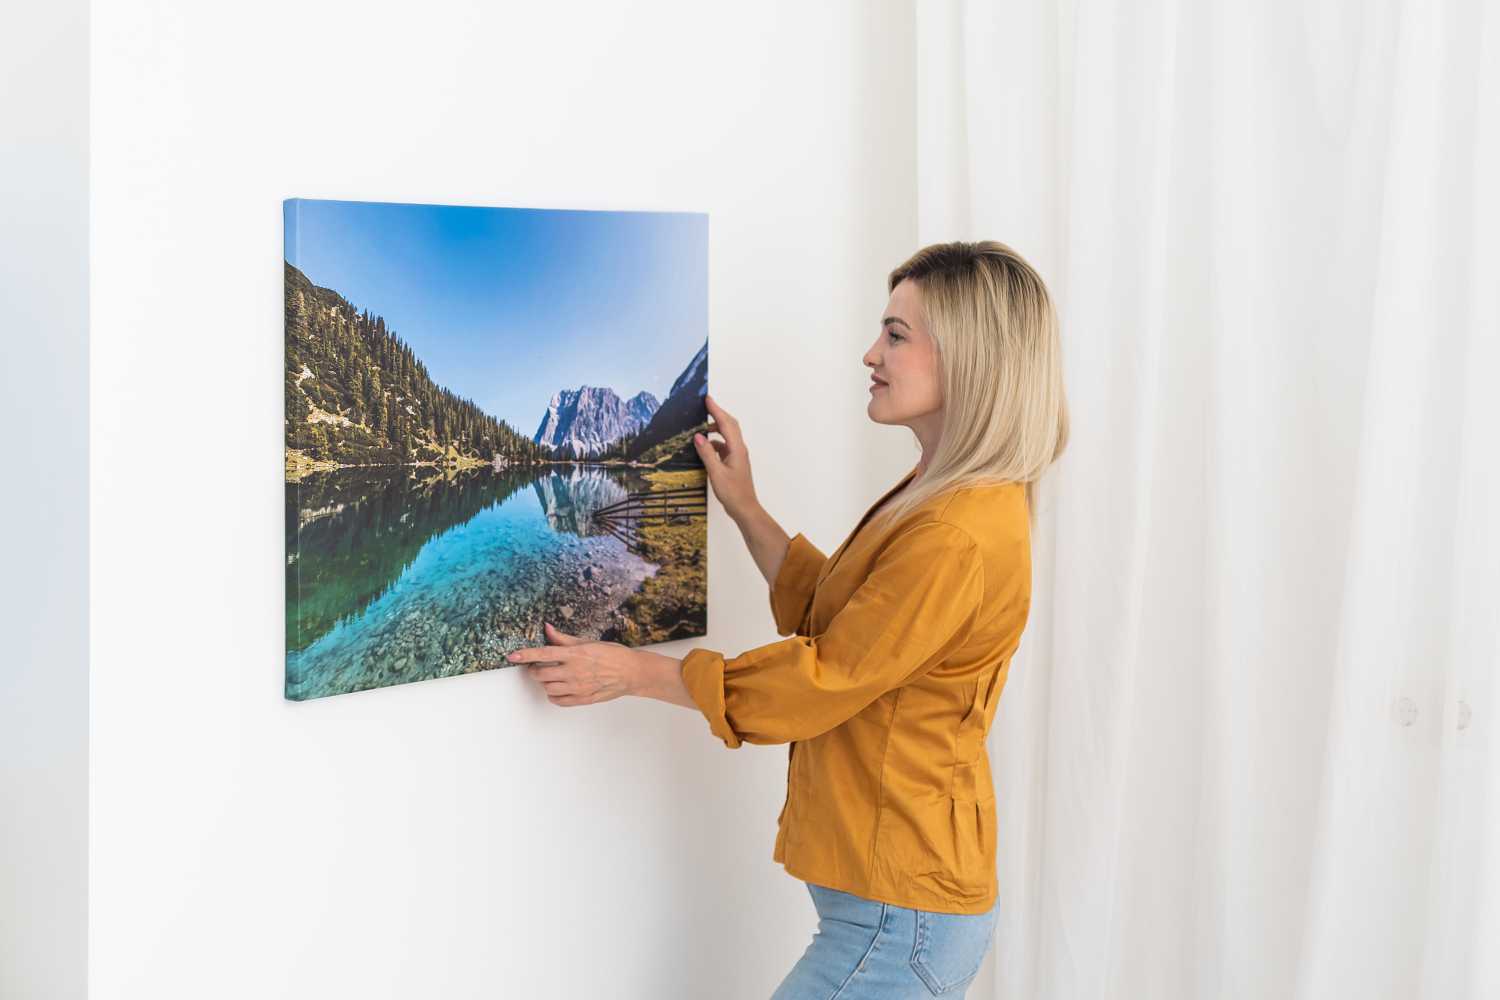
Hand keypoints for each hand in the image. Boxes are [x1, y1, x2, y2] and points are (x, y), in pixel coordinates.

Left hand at [507, 621, 653, 706]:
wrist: (631, 672)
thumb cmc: (612, 655)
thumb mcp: (588, 642)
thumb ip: (564, 638)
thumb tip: (547, 629)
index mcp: (575, 654)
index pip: (543, 653)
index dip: (525, 655)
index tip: (512, 656)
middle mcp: (574, 671)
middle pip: (541, 674)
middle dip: (534, 670)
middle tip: (538, 666)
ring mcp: (578, 687)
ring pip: (548, 688)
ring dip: (545, 682)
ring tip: (552, 676)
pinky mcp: (582, 699)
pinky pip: (558, 700)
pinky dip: (553, 695)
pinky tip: (559, 688)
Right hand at [693, 393, 758, 522]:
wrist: (745, 508)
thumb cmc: (733, 493)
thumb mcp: (716, 472)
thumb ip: (706, 453)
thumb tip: (698, 436)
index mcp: (737, 449)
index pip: (726, 423)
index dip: (716, 410)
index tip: (707, 399)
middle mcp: (739, 449)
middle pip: (730, 425)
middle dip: (717, 414)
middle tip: (705, 406)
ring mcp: (738, 455)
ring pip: (727, 435)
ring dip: (715, 429)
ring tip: (700, 428)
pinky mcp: (734, 462)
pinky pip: (724, 446)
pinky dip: (715, 442)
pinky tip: (705, 447)